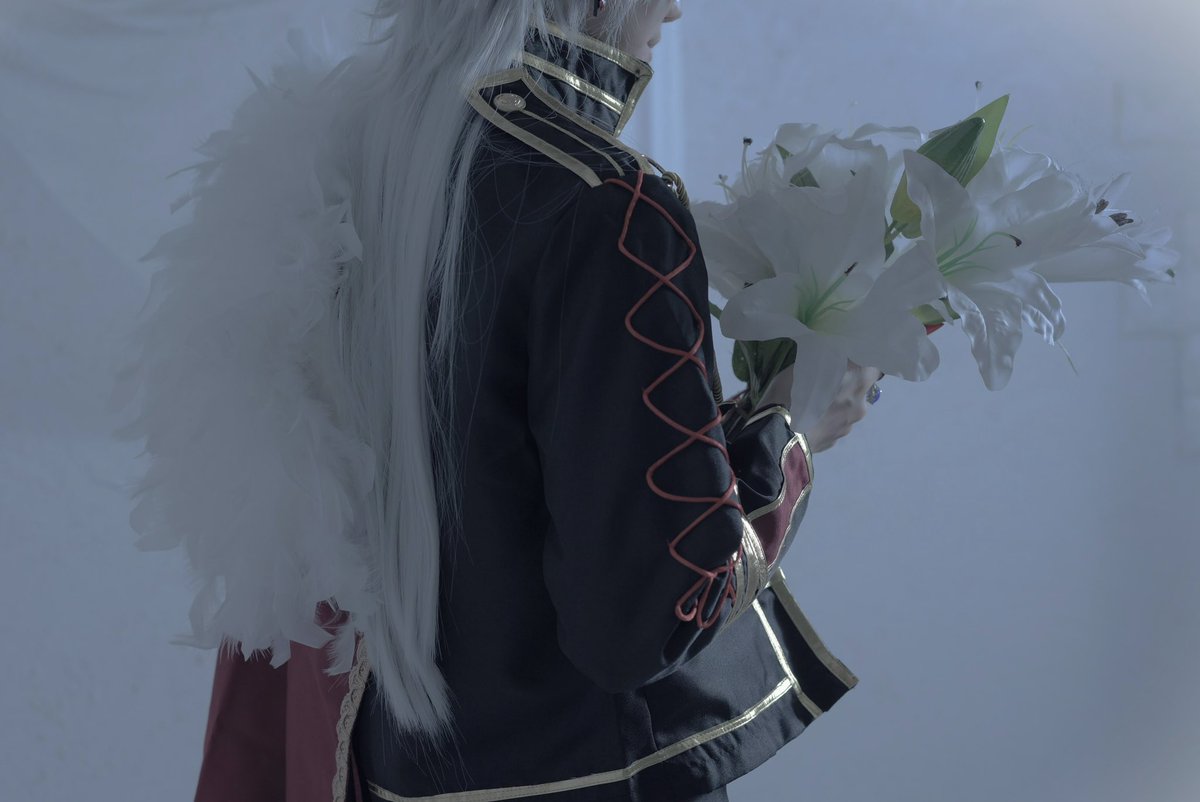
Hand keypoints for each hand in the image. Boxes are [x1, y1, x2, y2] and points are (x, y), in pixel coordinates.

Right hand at [759, 360, 883, 452]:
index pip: (875, 365)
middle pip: (862, 388)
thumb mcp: (802, 367)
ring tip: (815, 403)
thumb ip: (823, 363)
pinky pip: (837, 423)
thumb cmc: (789, 395)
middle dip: (849, 382)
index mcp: (857, 380)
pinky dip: (829, 419)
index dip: (863, 362)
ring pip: (850, 407)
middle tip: (827, 380)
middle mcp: (861, 403)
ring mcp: (850, 425)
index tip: (850, 359)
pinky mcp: (838, 439)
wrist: (776, 437)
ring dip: (839, 402)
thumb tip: (829, 359)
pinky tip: (810, 418)